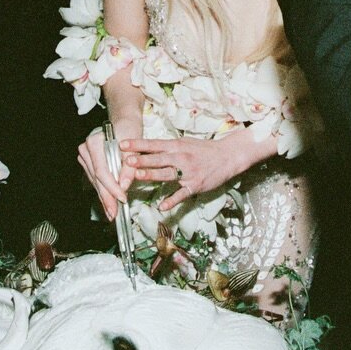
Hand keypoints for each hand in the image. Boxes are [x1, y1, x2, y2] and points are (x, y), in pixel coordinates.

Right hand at [77, 122, 138, 219]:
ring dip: (104, 197)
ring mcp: (85, 156)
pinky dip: (103, 191)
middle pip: (97, 178)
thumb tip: (124, 186)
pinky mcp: (88, 162)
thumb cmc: (129, 130)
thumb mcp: (134, 148)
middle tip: (114, 213)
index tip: (122, 199)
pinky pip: (96, 179)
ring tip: (112, 212)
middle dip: (107, 197)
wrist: (124, 122)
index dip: (112, 187)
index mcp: (95, 142)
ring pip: (95, 181)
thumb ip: (129, 168)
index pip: (102, 170)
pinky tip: (108, 202)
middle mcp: (86, 149)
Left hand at [121, 136, 248, 211]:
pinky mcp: (195, 185)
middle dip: (142, 159)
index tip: (123, 144)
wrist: (227, 156)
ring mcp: (188, 172)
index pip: (154, 144)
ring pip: (167, 174)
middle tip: (126, 160)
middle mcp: (181, 158)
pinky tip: (162, 207)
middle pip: (158, 159)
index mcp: (177, 146)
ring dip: (152, 174)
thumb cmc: (204, 149)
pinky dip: (172, 201)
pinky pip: (181, 194)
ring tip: (137, 176)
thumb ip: (168, 146)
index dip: (138, 144)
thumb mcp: (185, 143)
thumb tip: (149, 147)